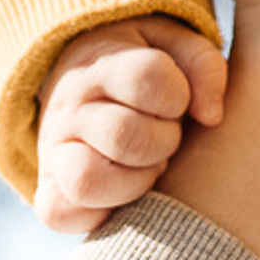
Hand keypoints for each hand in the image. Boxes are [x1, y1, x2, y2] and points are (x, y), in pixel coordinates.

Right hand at [34, 14, 226, 233]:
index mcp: (103, 62)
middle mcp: (70, 105)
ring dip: (134, 181)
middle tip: (168, 136)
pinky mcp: (47, 188)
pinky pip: (58, 213)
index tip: (180, 101)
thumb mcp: (176, 45)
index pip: (148, 77)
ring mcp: (53, 149)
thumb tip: (212, 118)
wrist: (83, 79)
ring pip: (86, 180)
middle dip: (164, 141)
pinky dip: (97, 213)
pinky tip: (123, 190)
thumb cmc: (144, 65)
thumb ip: (204, 66)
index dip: (179, 95)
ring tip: (147, 166)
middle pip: (124, 134)